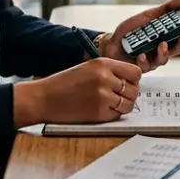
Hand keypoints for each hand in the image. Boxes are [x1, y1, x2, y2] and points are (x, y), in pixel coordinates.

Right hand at [13, 58, 141, 125]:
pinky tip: (100, 110)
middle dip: (129, 95)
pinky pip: (117, 115)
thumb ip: (109, 71)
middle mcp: (105, 78)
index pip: (135, 72)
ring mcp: (102, 96)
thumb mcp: (88, 68)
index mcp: (103, 63)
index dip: (133, 80)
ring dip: (122, 106)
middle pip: (134, 89)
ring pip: (129, 104)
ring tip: (110, 104)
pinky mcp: (98, 112)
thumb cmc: (64, 83)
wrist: (44, 98)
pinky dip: (112, 115)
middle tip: (118, 97)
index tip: (127, 84)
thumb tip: (132, 82)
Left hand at [99, 0, 179, 72]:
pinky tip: (141, 54)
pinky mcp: (142, 67)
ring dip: (164, 52)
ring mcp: (153, 59)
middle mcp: (162, 49)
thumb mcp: (149, 16)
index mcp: (166, 37)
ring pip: (164, 59)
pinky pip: (146, 66)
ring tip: (161, 45)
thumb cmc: (131, 30)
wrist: (112, 42)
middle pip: (178, 48)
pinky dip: (144, 60)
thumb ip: (167, 9)